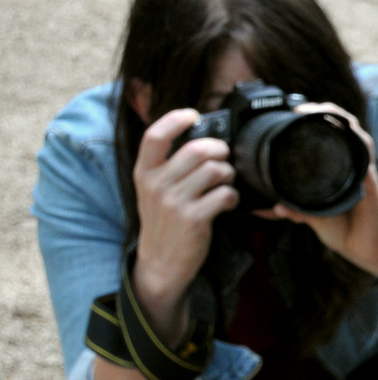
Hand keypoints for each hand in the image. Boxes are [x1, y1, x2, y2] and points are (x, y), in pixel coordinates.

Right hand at [131, 108, 238, 343]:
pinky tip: (226, 201)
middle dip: (219, 149)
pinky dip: (232, 196)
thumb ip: (168, 166)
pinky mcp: (194, 219)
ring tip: (225, 182)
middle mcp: (156, 185)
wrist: (160, 263)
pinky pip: (225, 194)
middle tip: (224, 157)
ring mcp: (174, 202)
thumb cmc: (164, 222)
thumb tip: (198, 138)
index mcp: (144, 173)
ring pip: (215, 170)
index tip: (194, 115)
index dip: (176, 119)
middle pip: (196, 150)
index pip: (154, 136)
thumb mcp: (153, 191)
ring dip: (228, 173)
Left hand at [267, 103, 377, 344]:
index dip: (311, 120)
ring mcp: (362, 170)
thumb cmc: (345, 231)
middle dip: (321, 111)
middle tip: (297, 107)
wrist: (367, 251)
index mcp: (335, 171)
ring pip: (353, 132)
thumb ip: (295, 209)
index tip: (290, 113)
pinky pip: (365, 152)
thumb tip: (273, 206)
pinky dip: (354, 136)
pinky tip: (343, 126)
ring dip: (336, 117)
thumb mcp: (312, 218)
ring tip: (316, 110)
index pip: (326, 137)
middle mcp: (350, 165)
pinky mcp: (370, 179)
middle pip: (340, 126)